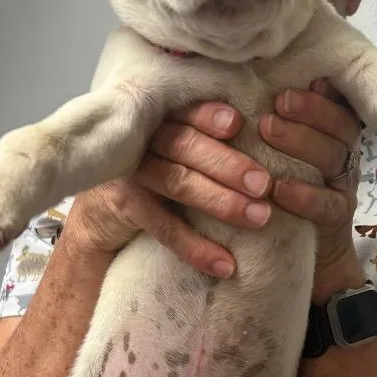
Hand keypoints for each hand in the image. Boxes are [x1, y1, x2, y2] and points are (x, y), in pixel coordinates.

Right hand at [63, 103, 272, 277]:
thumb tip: (276, 139)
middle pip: (186, 145)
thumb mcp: (177, 150)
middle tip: (265, 184)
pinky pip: (164, 228)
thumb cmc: (157, 174)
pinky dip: (196, 248)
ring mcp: (130, 172)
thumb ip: (211, 139)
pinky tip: (226, 265)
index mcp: (161, 118)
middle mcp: (143, 139)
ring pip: (179, 182)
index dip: (209, 116)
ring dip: (221, 201)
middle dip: (228, 164)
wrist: (99, 213)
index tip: (239, 124)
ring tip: (260, 218)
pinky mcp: (124, 206)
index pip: (186, 111)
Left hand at [260, 80, 365, 302]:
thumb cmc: (283, 193)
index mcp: (333, 136)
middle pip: (337, 127)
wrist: (309, 256)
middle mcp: (343, 157)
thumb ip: (275, 125)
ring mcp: (343, 188)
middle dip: (305, 112)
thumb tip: (249, 84)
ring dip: (300, 142)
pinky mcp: (338, 221)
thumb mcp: (279, 155)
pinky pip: (327, 205)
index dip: (312, 97)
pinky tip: (279, 189)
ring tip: (267, 131)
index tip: (282, 91)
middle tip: (272, 107)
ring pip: (332, 158)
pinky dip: (303, 195)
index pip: (334, 106)